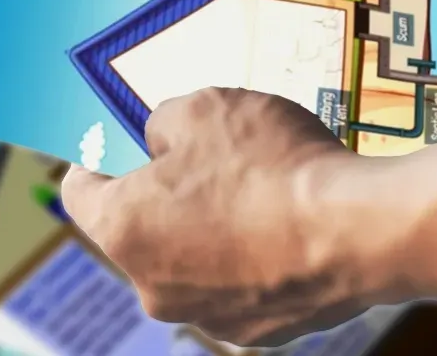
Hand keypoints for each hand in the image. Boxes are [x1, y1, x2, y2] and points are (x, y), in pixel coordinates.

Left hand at [61, 88, 380, 346]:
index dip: (97, 157)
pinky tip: (283, 219)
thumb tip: (162, 139)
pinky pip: (236, 280)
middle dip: (165, 189)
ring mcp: (205, 315)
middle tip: (206, 153)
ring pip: (190, 256)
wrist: (355, 229)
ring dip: (209, 223)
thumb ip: (163, 121)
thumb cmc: (270, 163)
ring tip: (256, 184)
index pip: (81, 193)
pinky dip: (249, 253)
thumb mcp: (202, 106)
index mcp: (125, 228)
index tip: (114, 141)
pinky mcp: (255, 329)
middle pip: (140, 226)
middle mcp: (154, 285)